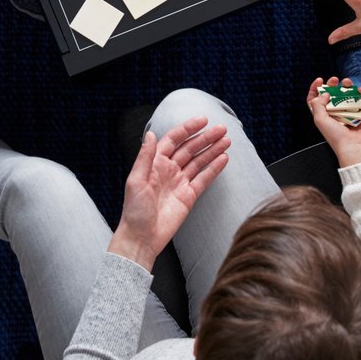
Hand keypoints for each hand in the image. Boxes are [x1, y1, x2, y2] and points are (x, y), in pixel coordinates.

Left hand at [108, 115, 229, 269]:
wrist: (142, 238)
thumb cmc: (134, 211)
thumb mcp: (135, 181)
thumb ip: (145, 157)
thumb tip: (150, 135)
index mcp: (155, 163)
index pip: (174, 140)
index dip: (188, 129)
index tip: (203, 121)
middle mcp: (168, 170)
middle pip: (190, 149)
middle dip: (206, 138)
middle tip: (222, 129)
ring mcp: (180, 183)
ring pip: (199, 162)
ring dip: (212, 151)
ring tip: (226, 141)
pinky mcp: (189, 196)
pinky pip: (203, 179)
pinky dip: (214, 169)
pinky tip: (223, 159)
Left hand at [306, 77, 360, 165]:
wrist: (353, 147)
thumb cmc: (335, 136)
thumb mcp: (319, 120)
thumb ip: (318, 104)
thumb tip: (325, 93)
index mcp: (322, 115)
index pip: (315, 99)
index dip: (315, 89)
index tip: (320, 80)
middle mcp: (334, 113)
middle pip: (331, 95)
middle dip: (332, 85)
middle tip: (334, 79)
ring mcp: (347, 113)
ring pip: (347, 96)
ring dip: (347, 87)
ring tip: (348, 82)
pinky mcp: (360, 114)